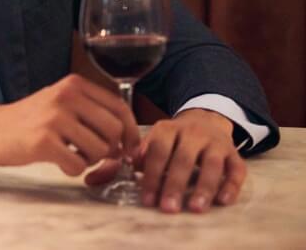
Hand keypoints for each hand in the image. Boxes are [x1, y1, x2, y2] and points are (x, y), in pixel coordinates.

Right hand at [0, 74, 139, 175]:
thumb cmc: (30, 120)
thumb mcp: (62, 103)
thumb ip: (93, 114)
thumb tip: (128, 142)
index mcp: (75, 85)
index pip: (119, 108)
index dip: (131, 132)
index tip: (129, 149)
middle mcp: (67, 96)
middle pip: (114, 131)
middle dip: (109, 149)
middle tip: (92, 154)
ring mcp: (55, 118)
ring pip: (99, 150)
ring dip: (89, 160)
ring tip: (71, 155)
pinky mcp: (44, 141)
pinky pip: (78, 165)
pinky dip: (72, 170)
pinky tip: (58, 162)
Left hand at [85, 109, 243, 212]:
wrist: (205, 119)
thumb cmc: (170, 140)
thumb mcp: (148, 145)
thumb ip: (121, 165)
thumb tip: (90, 180)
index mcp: (165, 129)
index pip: (156, 151)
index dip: (151, 175)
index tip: (147, 199)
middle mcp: (191, 133)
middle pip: (182, 158)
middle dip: (174, 184)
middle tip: (167, 208)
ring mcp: (214, 142)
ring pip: (211, 163)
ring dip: (204, 186)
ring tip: (195, 208)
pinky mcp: (233, 152)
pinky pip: (236, 168)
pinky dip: (231, 184)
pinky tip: (223, 200)